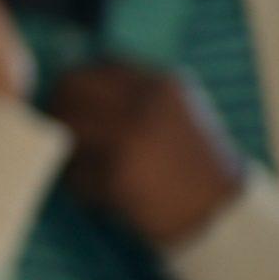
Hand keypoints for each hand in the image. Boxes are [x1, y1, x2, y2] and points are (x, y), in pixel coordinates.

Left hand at [47, 63, 246, 246]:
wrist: (219, 211)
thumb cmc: (192, 160)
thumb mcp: (177, 111)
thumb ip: (135, 91)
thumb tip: (77, 82)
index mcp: (160, 86)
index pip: (95, 68)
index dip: (75, 84)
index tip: (71, 100)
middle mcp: (142, 108)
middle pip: (69, 92)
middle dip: (59, 109)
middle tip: (61, 129)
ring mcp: (127, 141)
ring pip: (63, 130)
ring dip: (65, 147)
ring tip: (82, 163)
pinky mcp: (115, 177)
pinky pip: (72, 171)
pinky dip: (78, 181)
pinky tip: (99, 188)